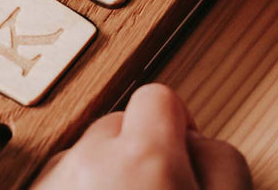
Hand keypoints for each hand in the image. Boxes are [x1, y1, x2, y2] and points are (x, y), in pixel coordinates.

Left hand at [31, 84, 251, 189]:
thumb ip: (223, 163)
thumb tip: (200, 141)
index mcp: (145, 160)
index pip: (159, 96)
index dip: (177, 124)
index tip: (183, 154)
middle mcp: (89, 164)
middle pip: (118, 124)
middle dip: (140, 151)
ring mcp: (54, 183)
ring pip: (85, 154)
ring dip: (105, 175)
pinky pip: (58, 179)